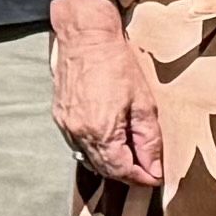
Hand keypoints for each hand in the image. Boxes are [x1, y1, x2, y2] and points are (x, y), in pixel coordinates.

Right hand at [50, 0, 164, 194]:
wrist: (86, 37)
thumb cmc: (116, 64)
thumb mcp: (143, 102)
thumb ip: (149, 139)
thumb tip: (154, 168)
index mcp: (101, 131)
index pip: (121, 170)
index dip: (141, 177)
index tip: (155, 177)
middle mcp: (79, 133)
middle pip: (104, 169)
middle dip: (127, 173)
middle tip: (147, 169)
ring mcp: (66, 126)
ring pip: (89, 159)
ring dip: (110, 163)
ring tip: (130, 156)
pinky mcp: (60, 117)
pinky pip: (78, 144)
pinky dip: (95, 149)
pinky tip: (109, 141)